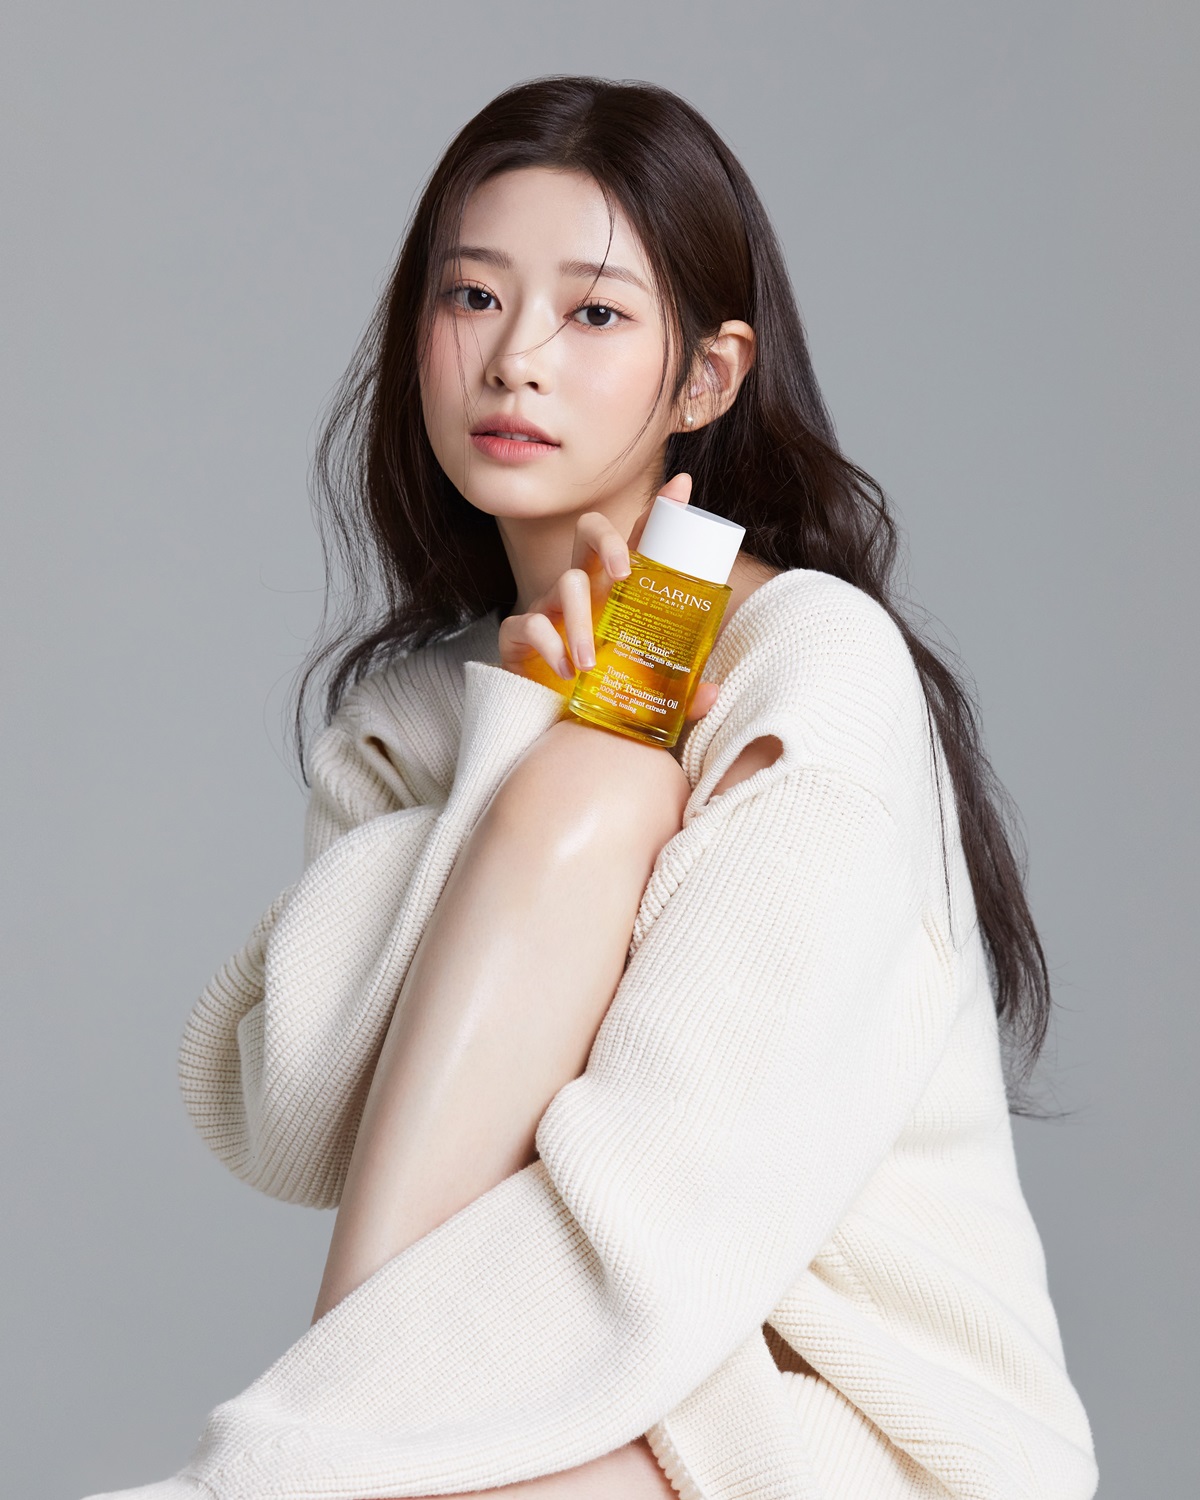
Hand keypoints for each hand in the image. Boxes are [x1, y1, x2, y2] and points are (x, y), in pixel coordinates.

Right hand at [496, 473, 720, 720]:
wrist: (553, 730)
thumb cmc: (603, 699)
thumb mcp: (649, 694)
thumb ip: (682, 696)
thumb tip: (713, 694)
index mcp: (617, 593)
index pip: (638, 542)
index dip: (658, 511)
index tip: (682, 488)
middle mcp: (585, 589)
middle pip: (588, 533)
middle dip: (607, 541)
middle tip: (624, 573)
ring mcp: (549, 608)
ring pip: (565, 583)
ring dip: (582, 622)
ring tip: (591, 662)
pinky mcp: (519, 636)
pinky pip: (531, 625)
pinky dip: (550, 646)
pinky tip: (566, 672)